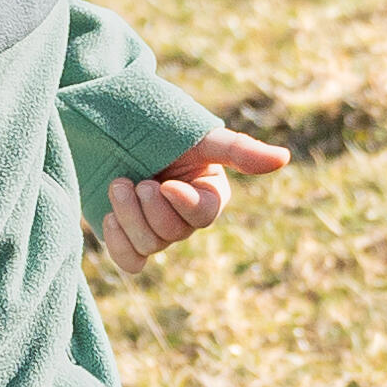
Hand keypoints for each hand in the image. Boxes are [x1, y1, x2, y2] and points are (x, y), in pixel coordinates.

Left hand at [100, 128, 291, 281]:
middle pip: (174, 234)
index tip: (165, 184)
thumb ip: (238, 149)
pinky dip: (119, 242)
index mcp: (208, 192)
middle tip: (137, 179)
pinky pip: (131, 261)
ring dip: (129, 216)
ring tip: (117, 185)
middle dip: (149, 208)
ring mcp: (155, 228)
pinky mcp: (128, 237)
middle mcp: (185, 215)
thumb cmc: (155, 125)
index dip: (184, 205)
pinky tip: (109, 216)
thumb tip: (284, 158)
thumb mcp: (197, 136)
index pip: (204, 215)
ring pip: (150, 246)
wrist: (102, 125)